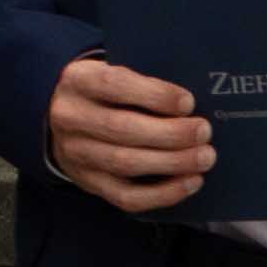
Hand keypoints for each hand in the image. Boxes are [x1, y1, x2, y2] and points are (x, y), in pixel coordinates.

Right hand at [49, 54, 214, 214]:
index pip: (114, 85)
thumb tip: (190, 105)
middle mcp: (69, 118)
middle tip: (203, 131)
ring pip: (125, 163)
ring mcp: (75, 154)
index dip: (155, 95)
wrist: (61, 118)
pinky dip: (163, 193)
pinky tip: (191, 182)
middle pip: (122, 129)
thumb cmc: (103, 92)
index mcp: (77, 81)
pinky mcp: (88, 182)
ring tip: (204, 157)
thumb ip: (143, 81)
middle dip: (170, 133)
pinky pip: (126, 196)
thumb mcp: (112, 71)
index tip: (188, 103)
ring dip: (172, 162)